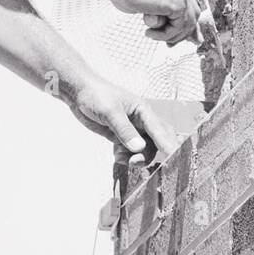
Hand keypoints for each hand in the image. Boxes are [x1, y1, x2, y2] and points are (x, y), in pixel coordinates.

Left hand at [68, 82, 190, 164]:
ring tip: (118, 156)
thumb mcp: (110, 111)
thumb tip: (139, 148)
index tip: (175, 157)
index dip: (169, 145)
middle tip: (134, 162)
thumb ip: (124, 130)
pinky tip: (115, 153)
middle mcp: (141, 121)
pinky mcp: (121, 136)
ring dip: (134, 157)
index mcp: (143, 111)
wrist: (79, 92)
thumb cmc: (96, 95)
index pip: (161, 130)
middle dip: (148, 155)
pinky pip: (131, 151)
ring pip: (143, 150)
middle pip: (156, 143)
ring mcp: (132, 129)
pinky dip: (125, 156)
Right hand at [109, 0, 201, 45]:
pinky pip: (177, 27)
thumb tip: (157, 23)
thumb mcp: (143, 4)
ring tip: (151, 35)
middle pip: (193, 16)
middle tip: (170, 45)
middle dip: (185, 34)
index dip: (186, 24)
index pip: (188, 7)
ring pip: (186, 25)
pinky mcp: (177, 4)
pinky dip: (163, 34)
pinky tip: (149, 32)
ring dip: (168, 35)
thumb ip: (155, 13)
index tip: (179, 37)